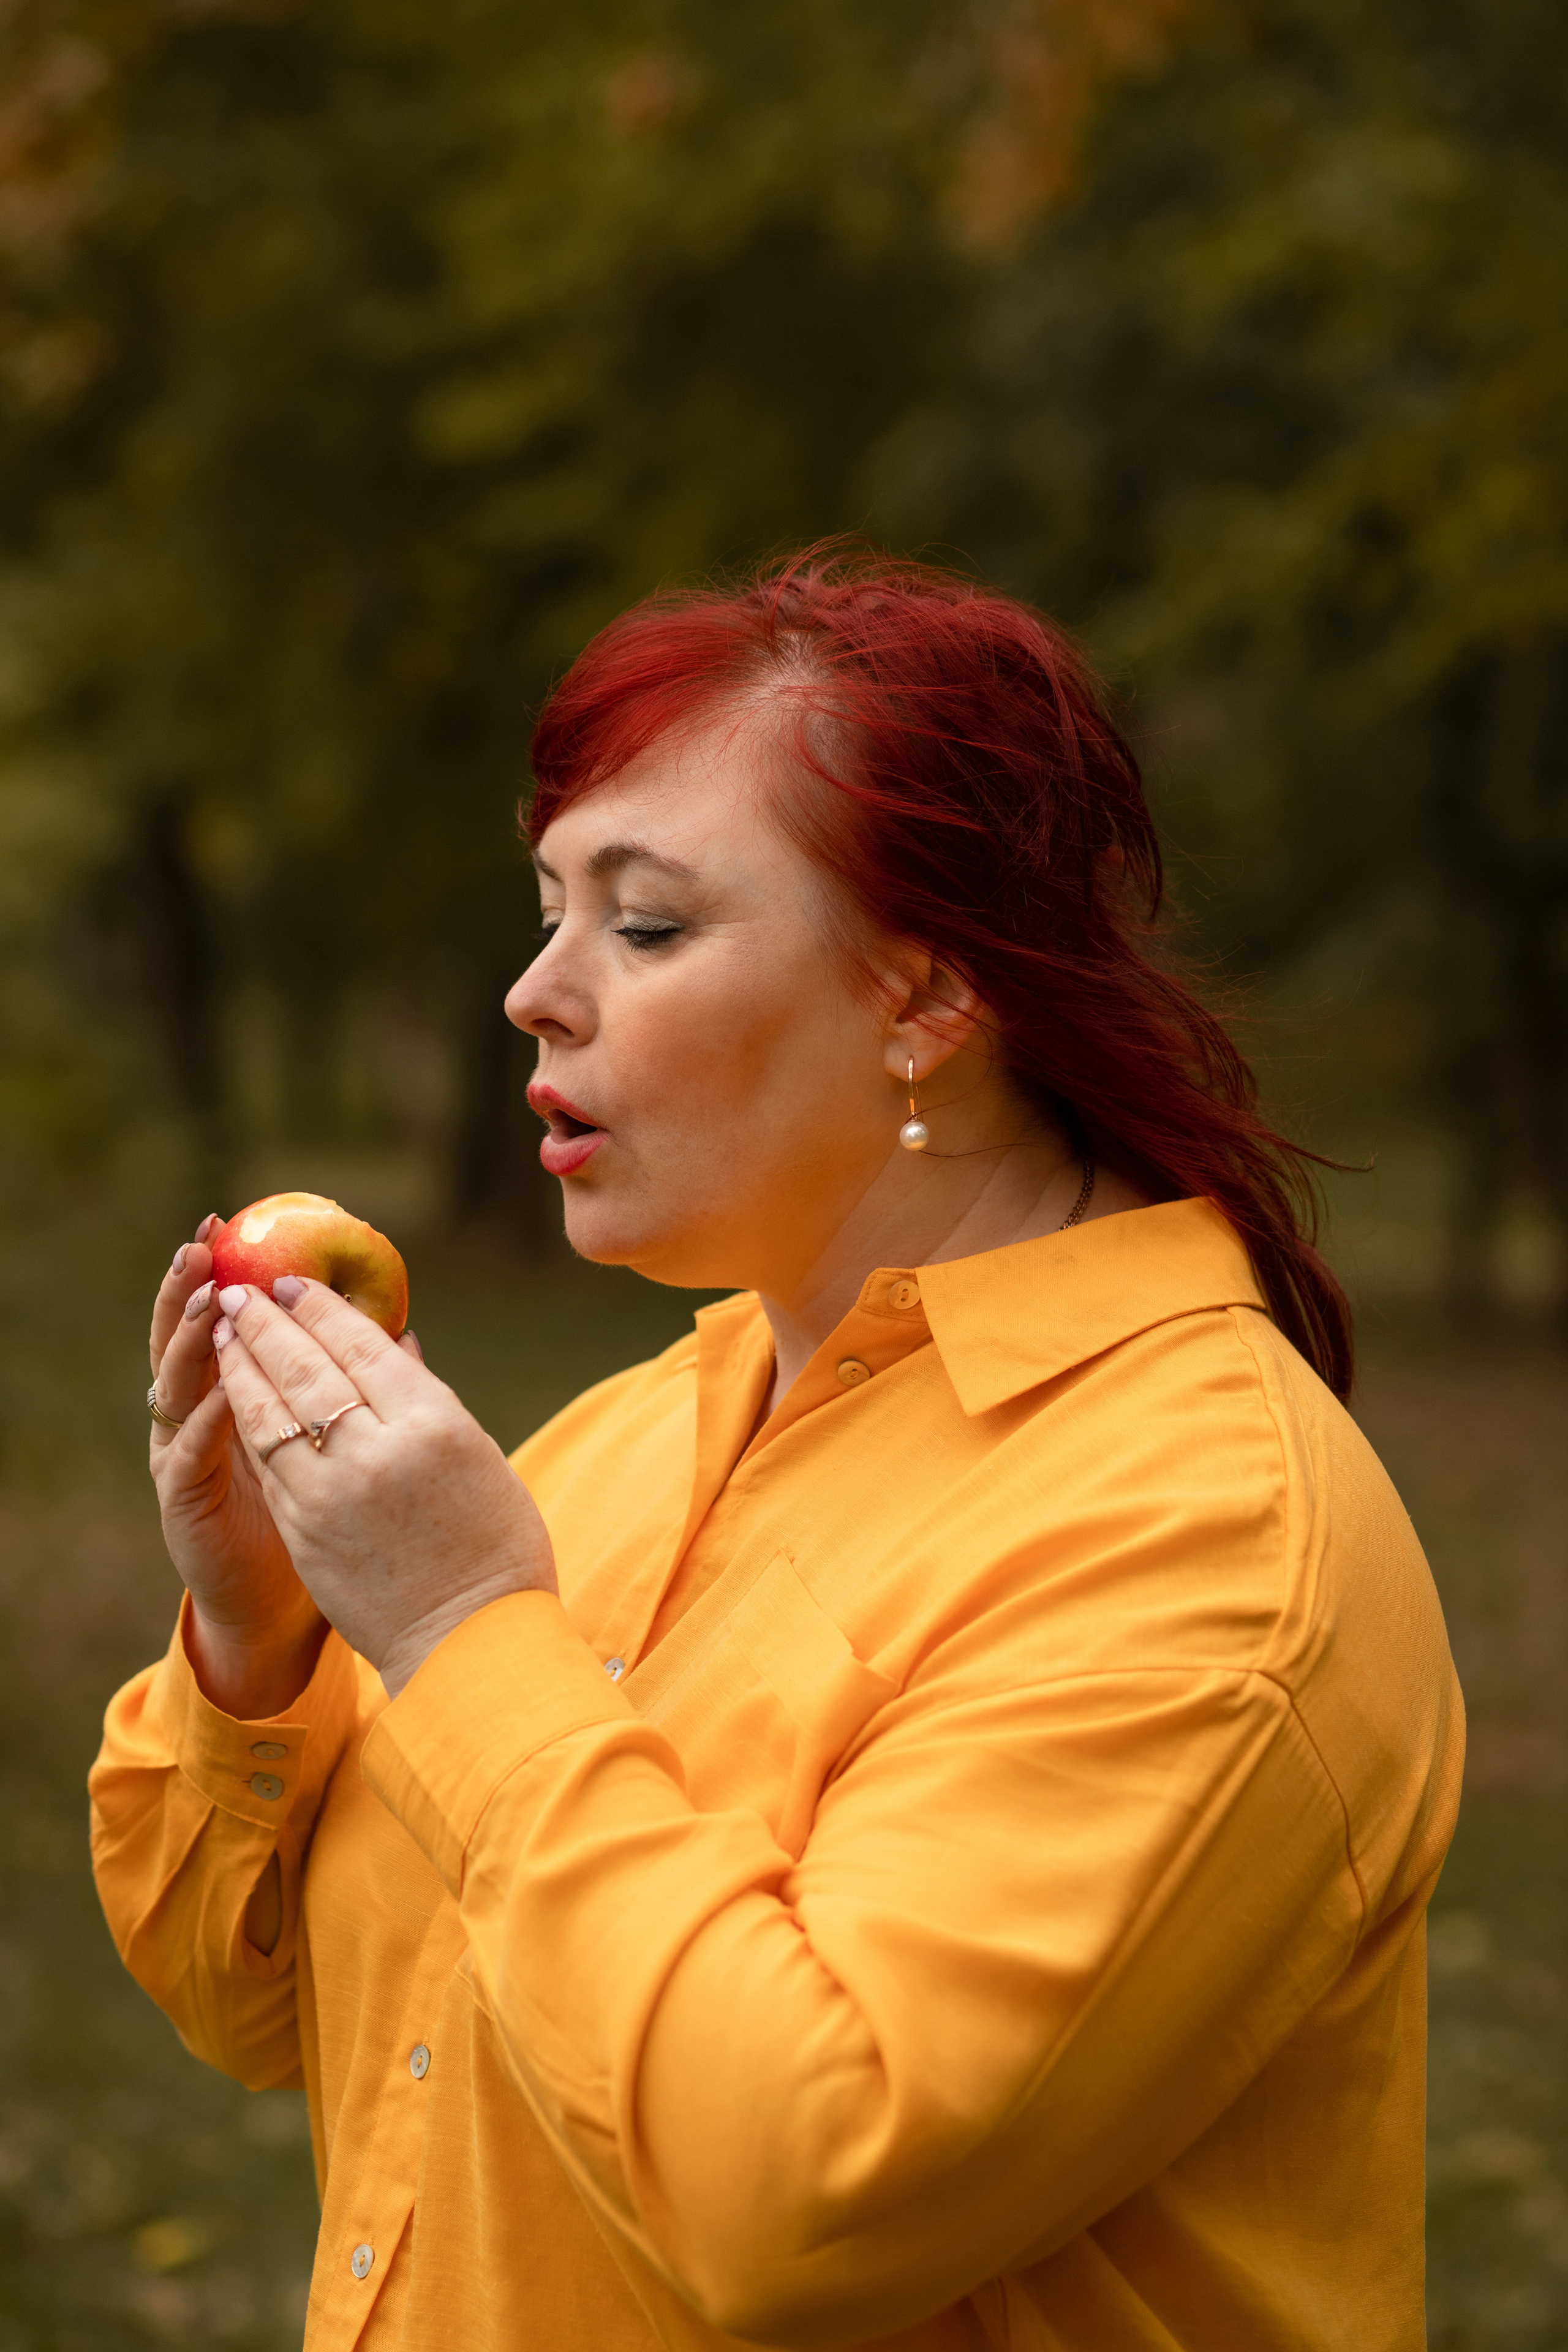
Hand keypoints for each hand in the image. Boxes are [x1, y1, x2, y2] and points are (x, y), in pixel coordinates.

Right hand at [149, 1219, 328, 1714]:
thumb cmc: (330, 1522)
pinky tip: (219, 1391)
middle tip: (205, 1239)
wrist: (287, 1607)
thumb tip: (406, 1336)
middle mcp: (206, 1416)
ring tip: (209, 1298)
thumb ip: (361, 1389)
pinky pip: (187, 1452)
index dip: (229, 1273)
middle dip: (197, 1286)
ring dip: (190, 1340)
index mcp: (243, 1396)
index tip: (231, 1223)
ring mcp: (187, 1458)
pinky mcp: (181, 1503)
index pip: (229, 1321)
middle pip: (190, 1338)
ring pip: (175, 1385)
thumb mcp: (343, 1446)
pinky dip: (205, 1420)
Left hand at [210, 1276, 557, 1696]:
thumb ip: (428, 1399)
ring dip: (243, 1364)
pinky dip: (249, 1420)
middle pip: (308, 1367)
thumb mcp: (478, 1456)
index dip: (322, 1308)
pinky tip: (236, 1396)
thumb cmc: (494, 1544)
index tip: (293, 1282)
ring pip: (272, 1411)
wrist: (469, 1641)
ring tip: (225, 1330)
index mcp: (433, 1423)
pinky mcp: (303, 1530)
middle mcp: (378, 1449)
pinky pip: (268, 1461)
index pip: (362, 1345)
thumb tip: (397, 1342)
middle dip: (269, 1324)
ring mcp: (333, 1492)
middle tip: (242, 1291)